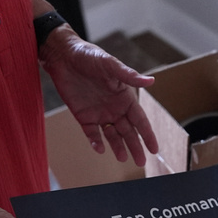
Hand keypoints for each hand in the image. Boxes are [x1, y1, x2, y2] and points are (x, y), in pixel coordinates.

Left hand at [40, 28, 158, 165]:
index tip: (154, 149)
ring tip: (123, 158)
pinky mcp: (83, 116)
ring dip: (118, 147)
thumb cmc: (89, 56)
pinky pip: (92, 133)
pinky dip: (96, 142)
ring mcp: (99, 113)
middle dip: (135, 146)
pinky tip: (100, 149)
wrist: (63, 56)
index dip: (147, 134)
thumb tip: (151, 81)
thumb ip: (129, 76)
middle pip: (128, 131)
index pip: (139, 119)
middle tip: (141, 162)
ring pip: (112, 135)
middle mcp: (114, 108)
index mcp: (125, 97)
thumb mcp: (110, 65)